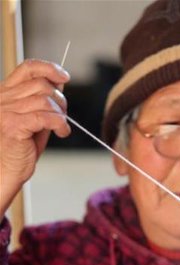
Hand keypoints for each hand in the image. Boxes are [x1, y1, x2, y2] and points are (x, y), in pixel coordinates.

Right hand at [0, 59, 70, 218]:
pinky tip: (62, 133)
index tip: (64, 76)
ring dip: (61, 113)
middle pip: (41, 84)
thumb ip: (43, 101)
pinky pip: (46, 117)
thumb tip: (60, 82)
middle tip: (63, 115)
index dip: (48, 68)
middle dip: (60, 99)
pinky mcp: (13, 125)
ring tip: (61, 127)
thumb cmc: (18, 149)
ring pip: (45, 100)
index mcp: (5, 93)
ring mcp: (6, 111)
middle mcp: (3, 99)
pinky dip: (60, 124)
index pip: (27, 68)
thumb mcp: (33, 120)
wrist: (3, 173)